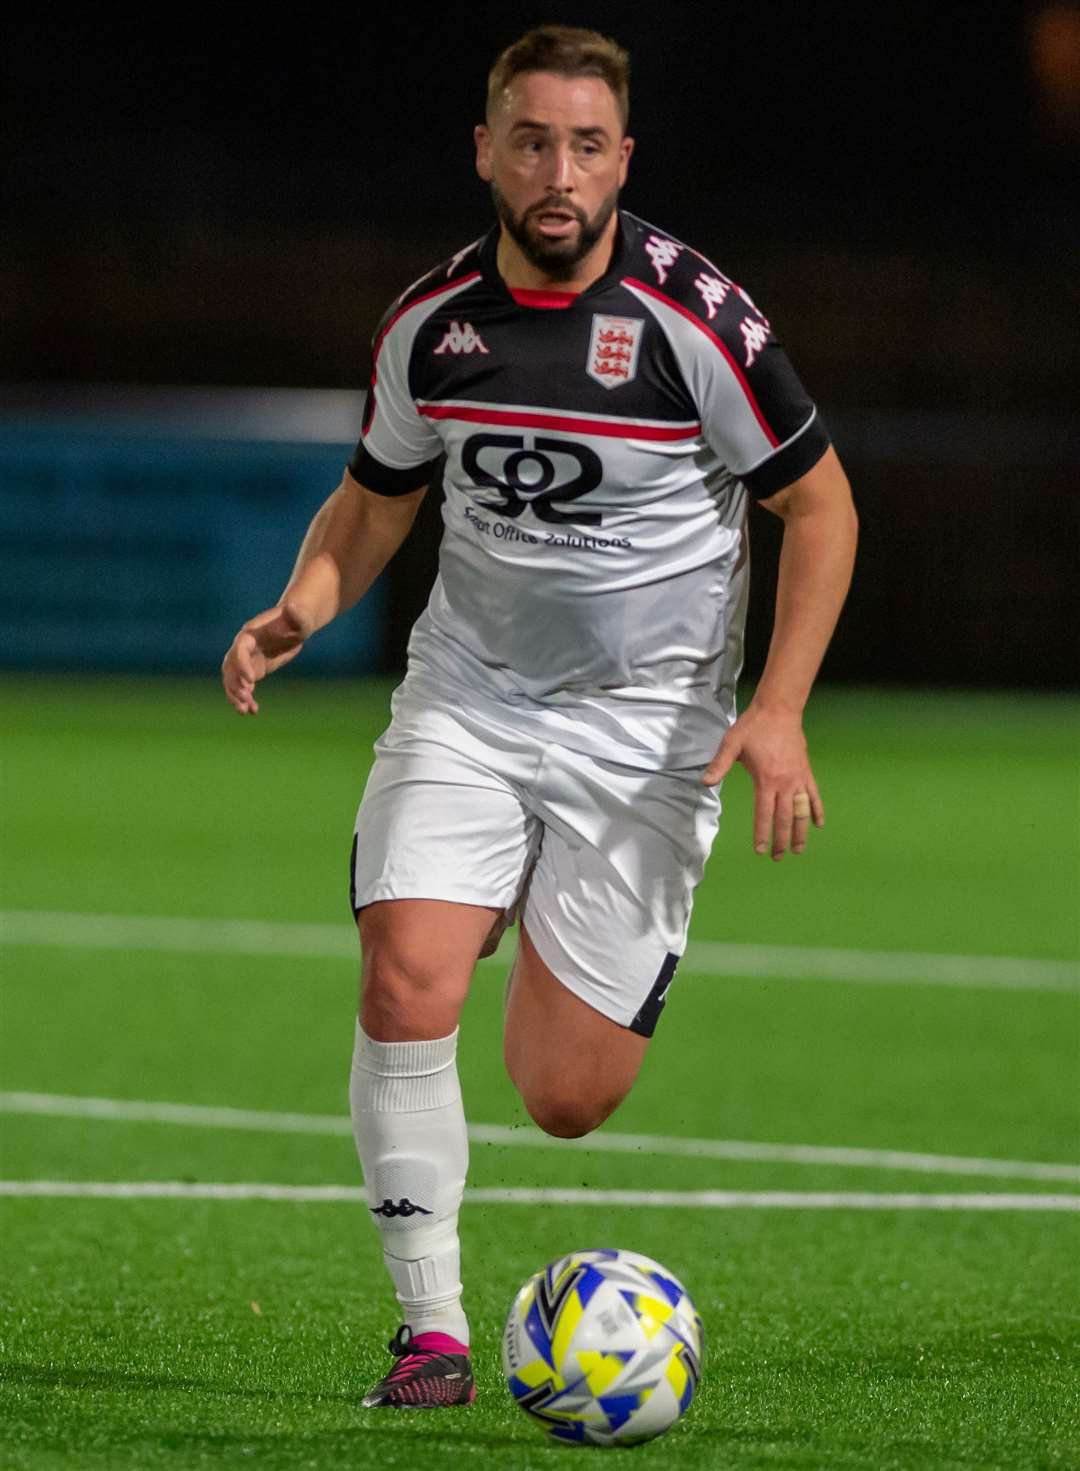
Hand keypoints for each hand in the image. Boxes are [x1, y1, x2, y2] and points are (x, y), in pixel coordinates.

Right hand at [221, 604, 308, 714]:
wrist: (294, 624)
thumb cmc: (298, 618)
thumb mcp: (300, 618)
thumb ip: (296, 614)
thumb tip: (292, 605)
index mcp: (251, 633)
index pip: (240, 649)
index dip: (242, 665)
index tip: (252, 681)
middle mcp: (243, 646)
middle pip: (231, 666)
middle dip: (235, 683)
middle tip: (246, 698)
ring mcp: (246, 659)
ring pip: (233, 679)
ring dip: (236, 695)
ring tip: (245, 711)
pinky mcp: (252, 669)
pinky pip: (243, 686)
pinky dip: (245, 699)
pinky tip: (253, 711)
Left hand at [703, 704, 823, 858]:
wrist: (779, 710)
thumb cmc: (753, 727)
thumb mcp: (731, 743)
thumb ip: (719, 765)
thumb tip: (705, 782)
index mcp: (766, 780)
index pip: (764, 814)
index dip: (762, 834)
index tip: (760, 850)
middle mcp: (785, 783)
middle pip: (785, 818)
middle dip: (782, 840)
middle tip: (778, 857)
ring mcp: (798, 778)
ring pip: (801, 811)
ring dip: (801, 832)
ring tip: (799, 849)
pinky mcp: (806, 772)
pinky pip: (813, 795)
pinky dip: (817, 811)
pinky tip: (819, 825)